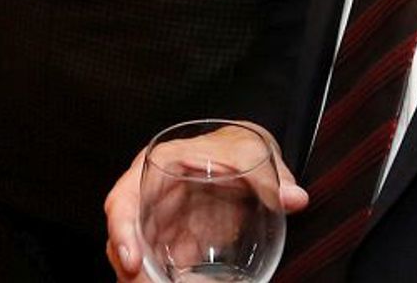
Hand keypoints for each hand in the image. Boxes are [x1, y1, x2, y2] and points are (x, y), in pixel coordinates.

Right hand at [103, 121, 306, 280]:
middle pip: (125, 238)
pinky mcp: (176, 243)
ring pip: (139, 258)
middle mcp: (150, 196)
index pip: (123, 199)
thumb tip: (295, 198)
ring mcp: (161, 223)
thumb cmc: (237, 146)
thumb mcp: (252, 152)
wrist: (243, 156)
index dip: (121, 230)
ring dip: (146, 280)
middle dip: (130, 270)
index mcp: (158, 166)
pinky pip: (163, 269)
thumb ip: (272, 176)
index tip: (130, 260)